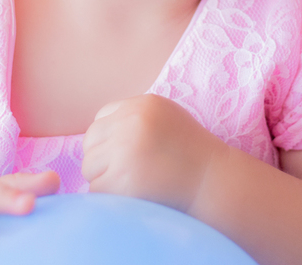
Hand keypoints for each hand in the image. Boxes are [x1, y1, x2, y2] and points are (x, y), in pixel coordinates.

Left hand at [81, 94, 226, 212]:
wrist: (212, 182)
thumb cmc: (190, 152)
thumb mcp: (165, 117)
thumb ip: (133, 117)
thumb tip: (97, 133)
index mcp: (141, 105)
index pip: (100, 119)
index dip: (109, 139)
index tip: (126, 153)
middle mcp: (130, 124)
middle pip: (90, 142)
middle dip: (102, 159)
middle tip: (128, 172)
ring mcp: (124, 152)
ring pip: (89, 167)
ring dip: (104, 178)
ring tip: (133, 183)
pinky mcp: (120, 181)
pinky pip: (96, 190)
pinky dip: (109, 196)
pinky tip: (132, 195)